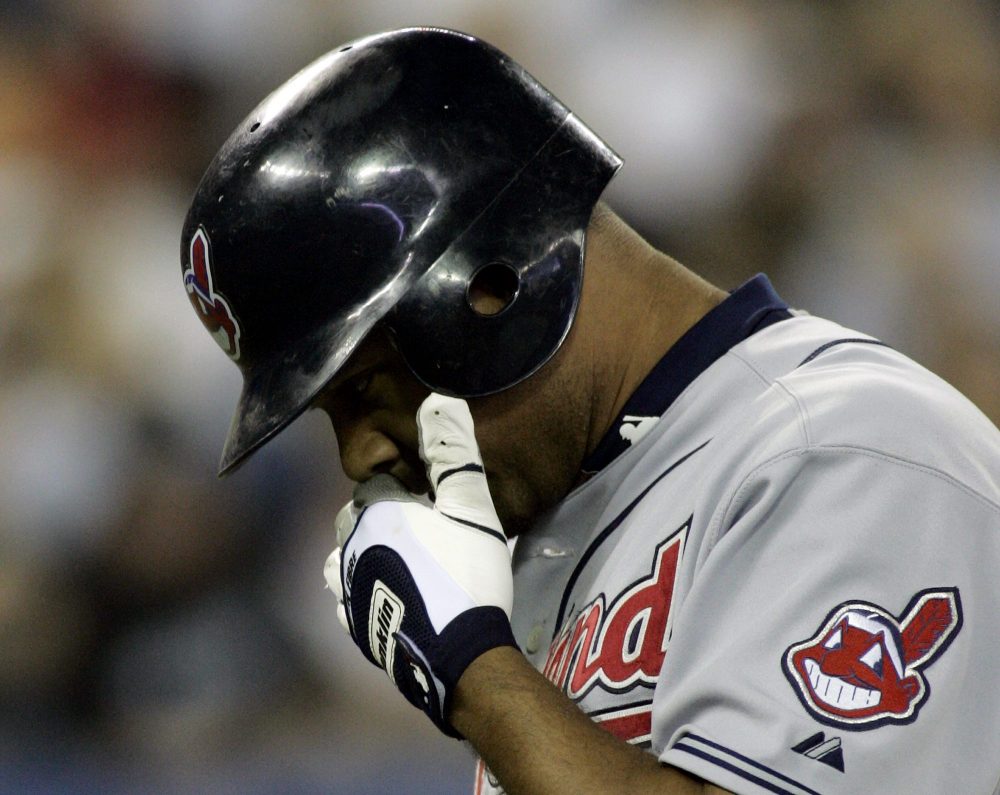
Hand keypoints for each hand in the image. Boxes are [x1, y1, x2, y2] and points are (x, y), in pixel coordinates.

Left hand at [324, 393, 515, 735]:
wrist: (459, 657)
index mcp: (375, 512)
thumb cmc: (468, 573)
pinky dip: (364, 587)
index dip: (406, 486)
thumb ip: (453, 454)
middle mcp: (349, 545)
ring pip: (343, 554)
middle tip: (425, 529)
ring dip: (365, 551)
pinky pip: (347, 595)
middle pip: (357, 516)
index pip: (378, 481)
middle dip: (382, 515)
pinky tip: (390, 595)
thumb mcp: (471, 507)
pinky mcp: (352, 626)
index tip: (432, 500)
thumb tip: (439, 399)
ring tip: (404, 561)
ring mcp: (347, 588)